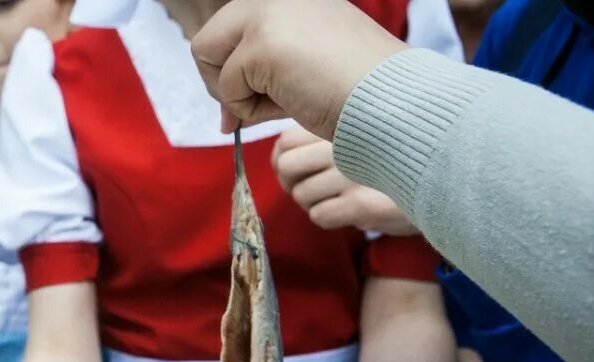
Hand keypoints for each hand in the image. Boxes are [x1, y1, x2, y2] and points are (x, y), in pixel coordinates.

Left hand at [192, 0, 406, 139]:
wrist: (387, 100)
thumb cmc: (352, 90)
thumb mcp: (299, 66)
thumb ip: (258, 74)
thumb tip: (224, 116)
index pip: (227, 30)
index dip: (230, 70)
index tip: (247, 99)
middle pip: (205, 41)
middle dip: (221, 83)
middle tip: (248, 109)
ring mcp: (266, 14)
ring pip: (208, 60)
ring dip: (236, 97)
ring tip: (284, 101)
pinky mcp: (262, 43)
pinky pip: (226, 89)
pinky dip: (248, 110)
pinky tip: (288, 104)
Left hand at [272, 126, 418, 234]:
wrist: (450, 176)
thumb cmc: (398, 155)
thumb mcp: (365, 131)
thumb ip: (326, 134)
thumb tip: (280, 158)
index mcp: (342, 120)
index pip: (285, 141)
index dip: (283, 161)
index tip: (298, 170)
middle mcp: (346, 141)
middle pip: (287, 167)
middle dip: (293, 184)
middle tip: (315, 188)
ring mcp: (354, 172)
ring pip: (302, 194)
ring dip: (315, 203)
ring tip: (340, 197)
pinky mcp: (363, 203)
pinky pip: (320, 215)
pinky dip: (329, 217)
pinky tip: (350, 210)